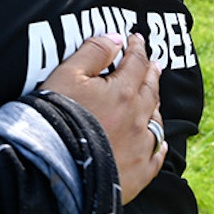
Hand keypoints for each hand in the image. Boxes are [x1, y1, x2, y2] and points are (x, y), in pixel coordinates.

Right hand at [40, 33, 164, 203]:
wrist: (53, 169)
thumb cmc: (56, 119)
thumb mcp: (67, 75)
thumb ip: (93, 53)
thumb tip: (115, 38)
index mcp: (123, 92)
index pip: (136, 63)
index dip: (137, 48)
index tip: (137, 39)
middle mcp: (137, 119)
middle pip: (150, 90)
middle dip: (151, 74)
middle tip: (153, 65)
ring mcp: (140, 148)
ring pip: (156, 122)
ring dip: (155, 107)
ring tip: (154, 99)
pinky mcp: (136, 175)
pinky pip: (155, 158)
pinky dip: (159, 147)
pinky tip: (160, 144)